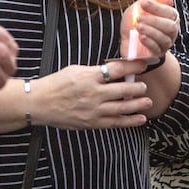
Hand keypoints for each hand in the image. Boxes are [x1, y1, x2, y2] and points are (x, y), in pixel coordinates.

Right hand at [32, 64, 150, 129]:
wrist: (40, 104)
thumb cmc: (56, 85)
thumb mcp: (75, 70)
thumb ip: (95, 71)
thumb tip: (115, 71)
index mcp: (89, 77)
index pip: (116, 69)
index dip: (133, 67)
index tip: (143, 65)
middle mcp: (93, 94)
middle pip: (123, 89)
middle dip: (138, 88)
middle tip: (145, 86)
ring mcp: (93, 110)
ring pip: (122, 107)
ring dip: (138, 104)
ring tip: (148, 102)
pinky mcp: (92, 123)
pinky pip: (115, 123)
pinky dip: (130, 121)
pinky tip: (140, 118)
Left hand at [119, 0, 177, 61]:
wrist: (128, 41)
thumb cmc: (136, 21)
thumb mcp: (141, 7)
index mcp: (170, 17)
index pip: (170, 12)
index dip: (157, 7)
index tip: (143, 4)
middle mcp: (171, 31)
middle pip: (171, 26)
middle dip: (154, 20)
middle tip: (139, 17)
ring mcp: (165, 44)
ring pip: (165, 39)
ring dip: (151, 31)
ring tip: (138, 26)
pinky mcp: (157, 54)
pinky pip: (157, 49)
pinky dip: (149, 42)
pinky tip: (140, 37)